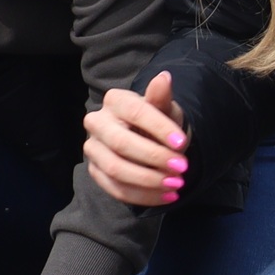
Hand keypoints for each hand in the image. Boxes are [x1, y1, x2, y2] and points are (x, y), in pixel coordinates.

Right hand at [84, 72, 187, 206]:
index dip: (159, 128)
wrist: (147, 140)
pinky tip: (166, 196)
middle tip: (182, 168)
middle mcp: (96, 122)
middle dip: (154, 158)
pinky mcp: (94, 172)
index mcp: (115, 101)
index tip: (182, 143)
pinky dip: (142, 196)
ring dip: (148, 180)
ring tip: (176, 185)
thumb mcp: (164, 108)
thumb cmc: (157, 122)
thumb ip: (161, 98)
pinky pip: (115, 189)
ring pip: (115, 169)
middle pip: (121, 144)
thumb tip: (164, 78)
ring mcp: (92, 149)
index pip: (136, 113)